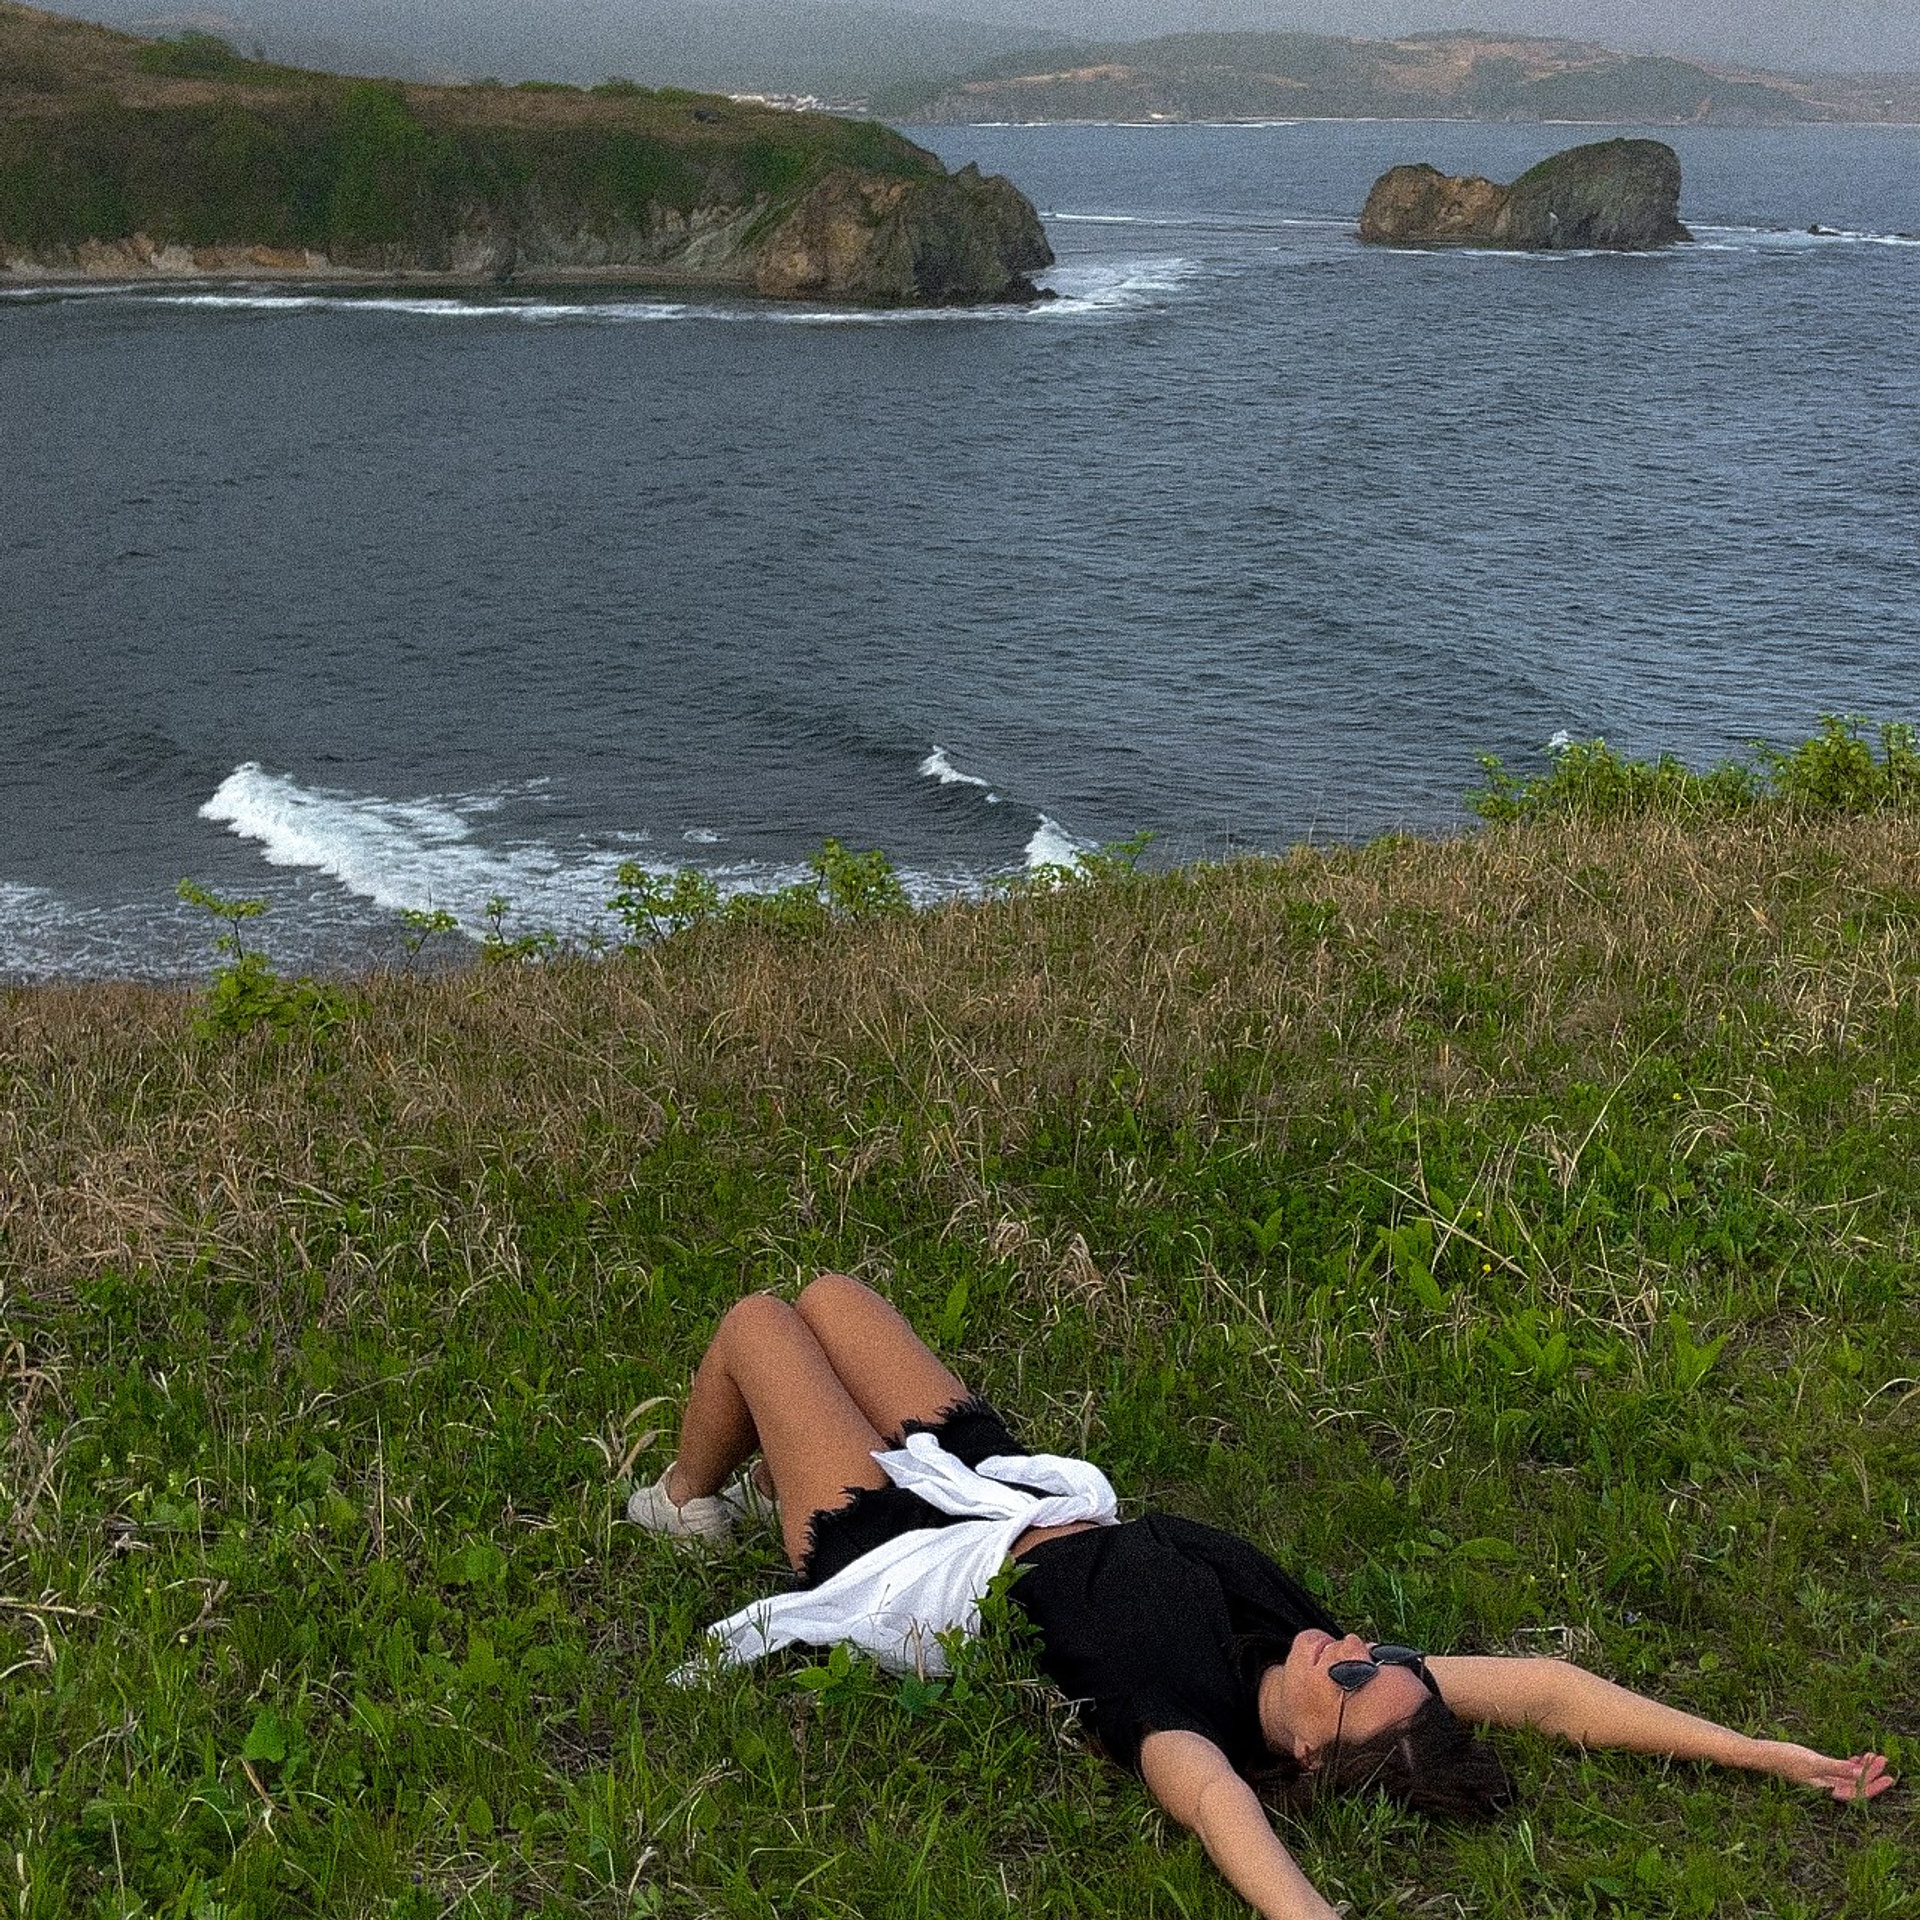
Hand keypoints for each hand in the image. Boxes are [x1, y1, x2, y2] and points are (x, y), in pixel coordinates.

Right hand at [1760, 1742, 1895, 1801]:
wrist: (1763, 1754)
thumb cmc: (1785, 1759)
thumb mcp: (1813, 1762)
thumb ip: (1837, 1768)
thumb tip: (1860, 1773)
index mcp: (1827, 1789)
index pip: (1858, 1793)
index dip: (1874, 1786)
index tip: (1887, 1776)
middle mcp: (1827, 1786)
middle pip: (1856, 1784)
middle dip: (1871, 1774)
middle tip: (1884, 1760)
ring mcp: (1822, 1778)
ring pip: (1849, 1776)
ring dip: (1862, 1768)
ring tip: (1873, 1756)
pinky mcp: (1816, 1769)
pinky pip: (1839, 1770)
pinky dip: (1850, 1764)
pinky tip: (1855, 1757)